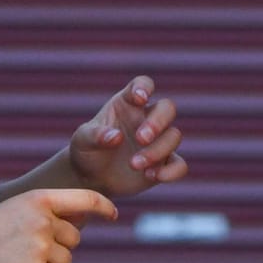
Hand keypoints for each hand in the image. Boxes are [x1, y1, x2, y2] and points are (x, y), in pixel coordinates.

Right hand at [0, 185, 115, 262]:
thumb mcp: (15, 210)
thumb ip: (45, 214)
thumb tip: (79, 224)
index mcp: (38, 199)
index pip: (84, 199)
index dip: (103, 206)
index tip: (113, 214)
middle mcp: (44, 220)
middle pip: (74, 238)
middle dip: (58, 245)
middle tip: (25, 246)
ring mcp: (40, 247)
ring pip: (65, 260)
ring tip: (17, 258)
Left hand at [65, 75, 187, 199]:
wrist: (92, 177)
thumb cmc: (87, 150)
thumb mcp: (82, 140)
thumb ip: (96, 136)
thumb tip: (116, 137)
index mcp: (127, 103)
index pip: (142, 84)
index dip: (144, 87)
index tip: (140, 98)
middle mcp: (146, 119)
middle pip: (167, 108)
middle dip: (157, 122)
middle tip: (140, 139)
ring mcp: (158, 141)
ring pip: (174, 136)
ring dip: (158, 151)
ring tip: (134, 165)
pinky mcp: (163, 164)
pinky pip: (180, 165)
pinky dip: (171, 172)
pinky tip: (152, 176)